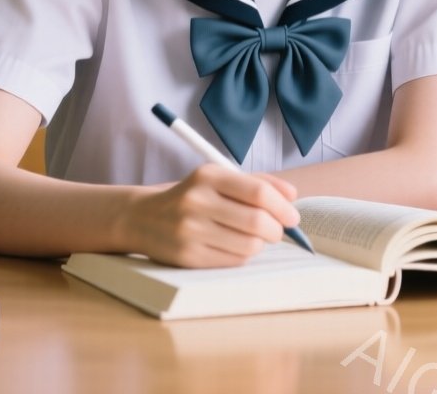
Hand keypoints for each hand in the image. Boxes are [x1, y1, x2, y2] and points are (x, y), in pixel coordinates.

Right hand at [127, 164, 301, 266]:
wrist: (143, 218)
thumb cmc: (193, 196)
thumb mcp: (220, 179)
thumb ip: (258, 182)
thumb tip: (292, 196)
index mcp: (208, 176)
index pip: (258, 193)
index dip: (283, 207)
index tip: (292, 217)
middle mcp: (196, 202)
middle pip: (257, 222)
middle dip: (277, 230)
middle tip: (278, 231)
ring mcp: (190, 231)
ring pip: (249, 245)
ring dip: (261, 244)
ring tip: (254, 237)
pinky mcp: (187, 257)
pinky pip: (234, 260)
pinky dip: (243, 255)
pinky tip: (234, 246)